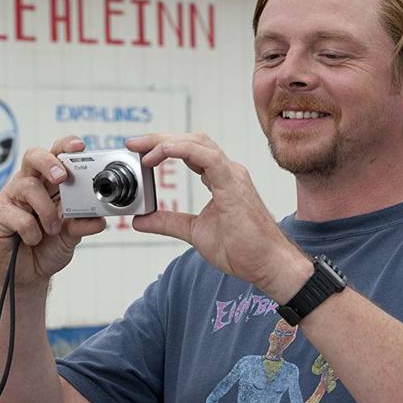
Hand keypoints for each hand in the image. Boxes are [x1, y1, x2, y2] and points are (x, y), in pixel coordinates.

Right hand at [0, 136, 105, 288]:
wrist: (28, 274)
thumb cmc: (48, 247)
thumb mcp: (71, 236)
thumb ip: (83, 224)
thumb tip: (98, 219)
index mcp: (50, 183)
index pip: (56, 154)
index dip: (66, 145)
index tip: (80, 146)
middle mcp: (30, 184)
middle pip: (34, 156)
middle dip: (49, 162)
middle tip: (62, 177)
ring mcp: (12, 197)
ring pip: (28, 187)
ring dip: (46, 210)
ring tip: (53, 229)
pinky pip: (17, 215)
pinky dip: (31, 230)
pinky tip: (33, 239)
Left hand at [126, 132, 308, 299]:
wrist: (268, 264)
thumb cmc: (243, 249)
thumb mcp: (194, 232)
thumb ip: (169, 222)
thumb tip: (141, 220)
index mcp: (220, 178)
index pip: (189, 150)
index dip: (163, 146)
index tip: (139, 151)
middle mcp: (227, 171)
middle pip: (191, 140)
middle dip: (160, 138)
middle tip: (134, 144)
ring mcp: (232, 175)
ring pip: (198, 143)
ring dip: (167, 141)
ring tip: (144, 150)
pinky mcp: (233, 184)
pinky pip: (208, 157)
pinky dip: (184, 149)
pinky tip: (165, 150)